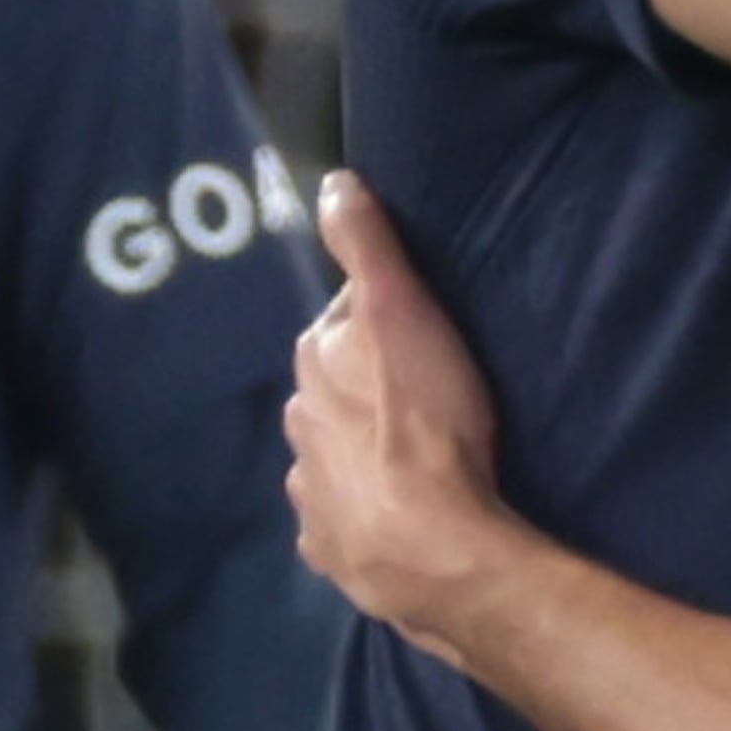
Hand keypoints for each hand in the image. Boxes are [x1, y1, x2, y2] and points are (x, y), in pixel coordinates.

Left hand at [282, 176, 540, 668]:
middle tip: (421, 400)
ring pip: (331, 454)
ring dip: (359, 451)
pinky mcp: (327, 547)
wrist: (432, 548)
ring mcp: (309, 491)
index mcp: (315, 363)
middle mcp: (298, 422)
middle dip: (363, 390)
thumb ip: (366, 245)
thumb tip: (330, 182)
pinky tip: (392, 513)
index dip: (382, 326)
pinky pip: (339, 517)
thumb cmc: (427, 423)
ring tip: (410, 463)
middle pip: (332, 390)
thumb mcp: (403, 312)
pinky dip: (359, 510)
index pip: (344, 324)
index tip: (420, 338)